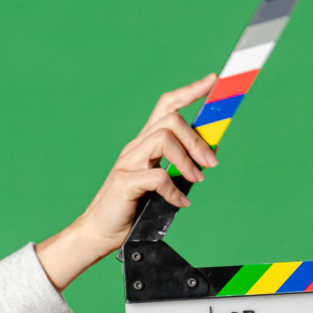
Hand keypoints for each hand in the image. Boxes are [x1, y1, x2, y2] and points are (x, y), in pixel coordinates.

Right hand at [34, 76, 220, 290]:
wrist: (99, 231)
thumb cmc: (132, 206)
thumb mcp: (160, 181)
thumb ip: (178, 166)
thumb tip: (209, 154)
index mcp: (144, 142)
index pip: (167, 105)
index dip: (190, 91)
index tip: (213, 80)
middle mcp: (135, 146)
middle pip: (170, 120)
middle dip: (197, 139)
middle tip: (212, 163)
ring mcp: (127, 162)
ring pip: (163, 139)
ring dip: (187, 160)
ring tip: (196, 180)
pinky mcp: (123, 182)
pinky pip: (156, 177)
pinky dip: (173, 190)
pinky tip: (180, 202)